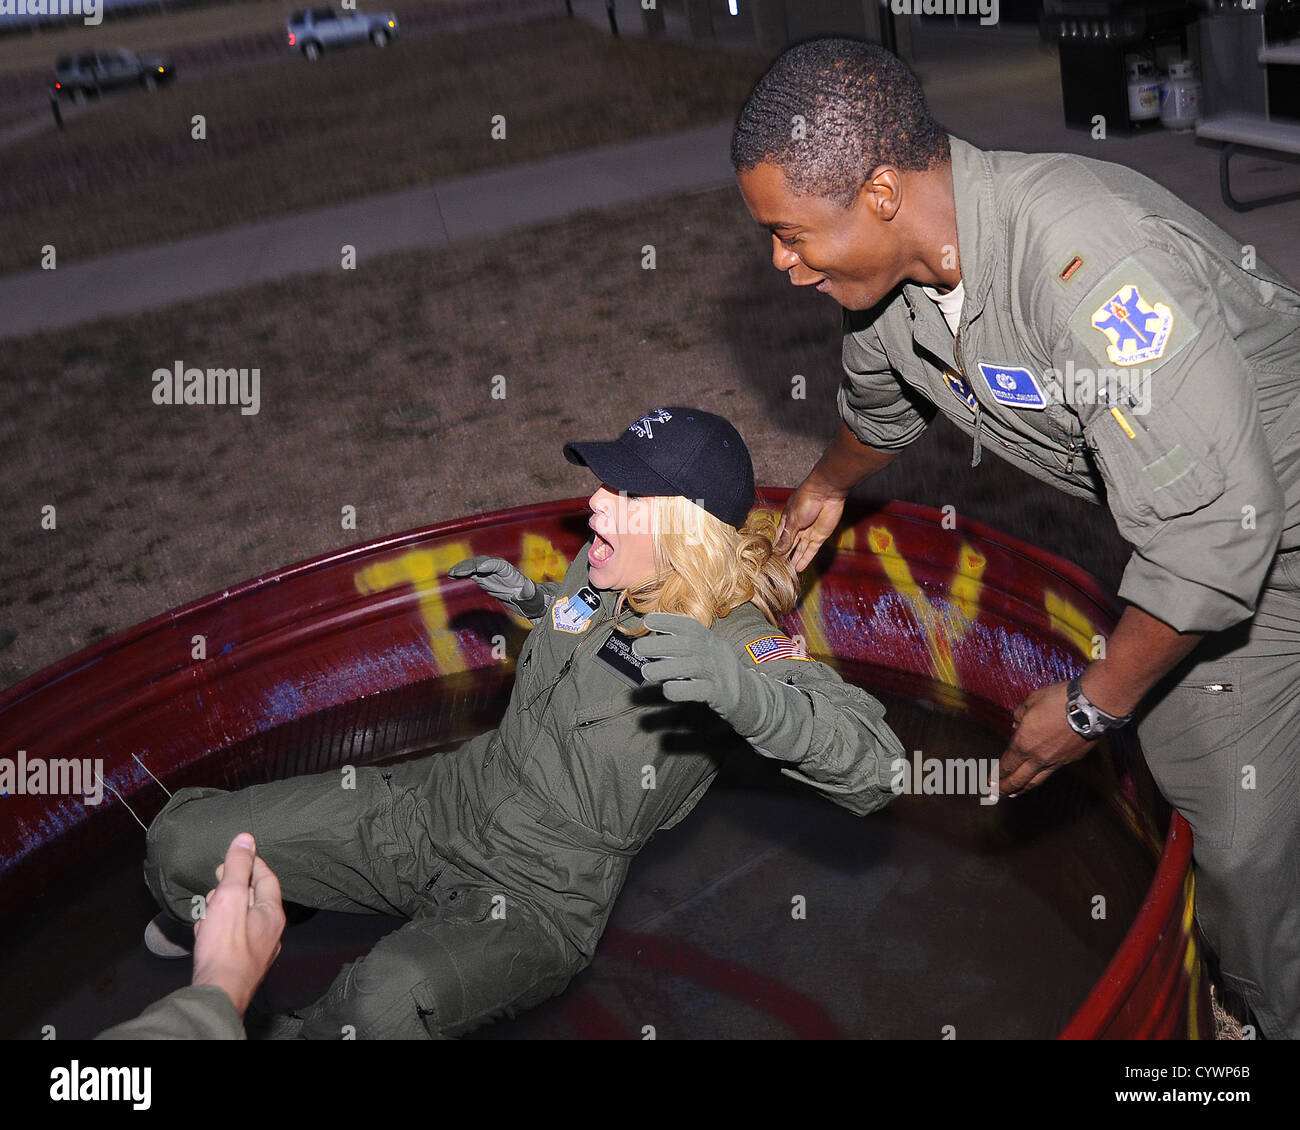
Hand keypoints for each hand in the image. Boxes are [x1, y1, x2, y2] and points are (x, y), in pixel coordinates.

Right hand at [191, 833, 285, 1017]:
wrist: (217, 993)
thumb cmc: (225, 947)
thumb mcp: (230, 897)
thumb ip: (237, 867)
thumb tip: (245, 839)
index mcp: (271, 913)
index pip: (266, 878)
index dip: (252, 863)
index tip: (239, 854)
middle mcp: (269, 932)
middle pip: (252, 898)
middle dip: (232, 888)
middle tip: (217, 882)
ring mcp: (256, 950)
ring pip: (239, 919)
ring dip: (222, 910)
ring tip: (209, 911)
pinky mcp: (240, 964)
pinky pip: (230, 938)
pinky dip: (218, 930)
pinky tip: (205, 934)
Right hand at [448, 555, 539, 614]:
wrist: (527, 598)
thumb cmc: (530, 597)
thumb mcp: (531, 596)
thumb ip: (529, 592)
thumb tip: (527, 590)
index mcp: (511, 571)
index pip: (499, 564)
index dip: (488, 564)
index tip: (479, 569)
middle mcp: (498, 568)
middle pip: (482, 562)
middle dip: (470, 566)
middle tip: (458, 572)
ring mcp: (490, 572)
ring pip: (474, 566)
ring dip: (462, 568)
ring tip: (452, 573)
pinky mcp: (483, 577)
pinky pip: (471, 572)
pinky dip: (461, 573)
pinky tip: (452, 575)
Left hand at [633, 612, 812, 759]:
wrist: (752, 699)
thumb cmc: (719, 675)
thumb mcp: (707, 655)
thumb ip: (685, 650)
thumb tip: (651, 644)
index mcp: (712, 641)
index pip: (691, 626)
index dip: (669, 620)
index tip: (648, 620)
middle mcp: (717, 654)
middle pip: (689, 644)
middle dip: (660, 644)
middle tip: (638, 648)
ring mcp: (720, 674)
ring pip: (692, 666)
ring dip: (665, 668)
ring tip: (646, 673)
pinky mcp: (721, 695)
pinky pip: (699, 690)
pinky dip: (680, 689)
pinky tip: (667, 690)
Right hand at [775, 477, 845, 571]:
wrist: (827, 492)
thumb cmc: (806, 500)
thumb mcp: (792, 521)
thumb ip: (786, 538)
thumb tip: (777, 551)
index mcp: (787, 520)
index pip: (778, 538)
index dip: (774, 548)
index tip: (768, 560)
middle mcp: (797, 527)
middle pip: (789, 545)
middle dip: (784, 557)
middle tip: (777, 570)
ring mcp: (808, 532)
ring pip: (800, 550)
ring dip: (794, 560)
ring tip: (787, 573)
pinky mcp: (819, 536)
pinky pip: (811, 550)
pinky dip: (805, 559)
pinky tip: (799, 568)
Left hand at [998, 682, 1095, 796]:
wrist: (1090, 707)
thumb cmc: (1058, 700)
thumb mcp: (1031, 701)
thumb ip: (1019, 714)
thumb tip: (1015, 723)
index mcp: (1023, 743)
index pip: (1006, 765)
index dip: (997, 774)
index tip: (989, 781)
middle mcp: (1038, 757)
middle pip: (1018, 779)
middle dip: (1004, 789)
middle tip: (995, 795)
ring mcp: (1056, 761)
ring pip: (1036, 780)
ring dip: (1023, 789)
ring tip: (1014, 794)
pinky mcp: (1071, 760)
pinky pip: (1053, 771)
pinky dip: (1042, 776)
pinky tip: (1040, 776)